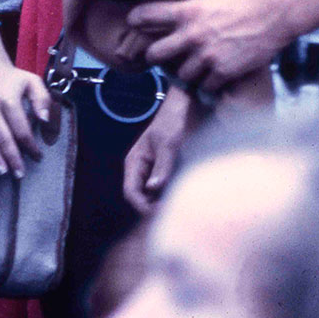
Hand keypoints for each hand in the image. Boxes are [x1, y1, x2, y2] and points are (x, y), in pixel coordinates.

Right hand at [0, 56, 52, 177]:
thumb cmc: (11, 76)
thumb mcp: (32, 81)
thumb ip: (41, 99)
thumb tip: (44, 119)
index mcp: (9, 100)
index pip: (21, 129)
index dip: (30, 145)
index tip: (38, 156)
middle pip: (3, 138)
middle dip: (13, 158)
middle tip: (20, 173)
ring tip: (3, 171)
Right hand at [123, 87, 203, 213]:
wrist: (187, 105)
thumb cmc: (174, 120)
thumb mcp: (169, 143)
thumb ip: (162, 166)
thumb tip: (154, 189)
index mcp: (135, 162)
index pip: (131, 192)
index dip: (143, 207)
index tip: (162, 213)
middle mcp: (143, 170)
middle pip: (143, 199)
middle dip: (156, 208)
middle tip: (176, 212)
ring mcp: (155, 171)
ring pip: (156, 197)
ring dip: (166, 203)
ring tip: (183, 206)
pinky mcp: (169, 171)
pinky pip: (168, 189)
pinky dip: (174, 195)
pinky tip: (187, 197)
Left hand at [128, 0, 294, 93]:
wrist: (274, 14)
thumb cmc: (246, 0)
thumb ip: (193, 9)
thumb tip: (179, 15)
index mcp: (188, 12)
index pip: (148, 15)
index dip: (137, 19)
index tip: (133, 22)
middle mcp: (192, 35)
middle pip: (155, 54)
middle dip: (155, 56)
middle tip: (158, 57)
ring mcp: (206, 56)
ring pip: (182, 74)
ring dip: (188, 72)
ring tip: (197, 66)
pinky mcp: (222, 72)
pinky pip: (205, 86)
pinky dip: (209, 83)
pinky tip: (215, 76)